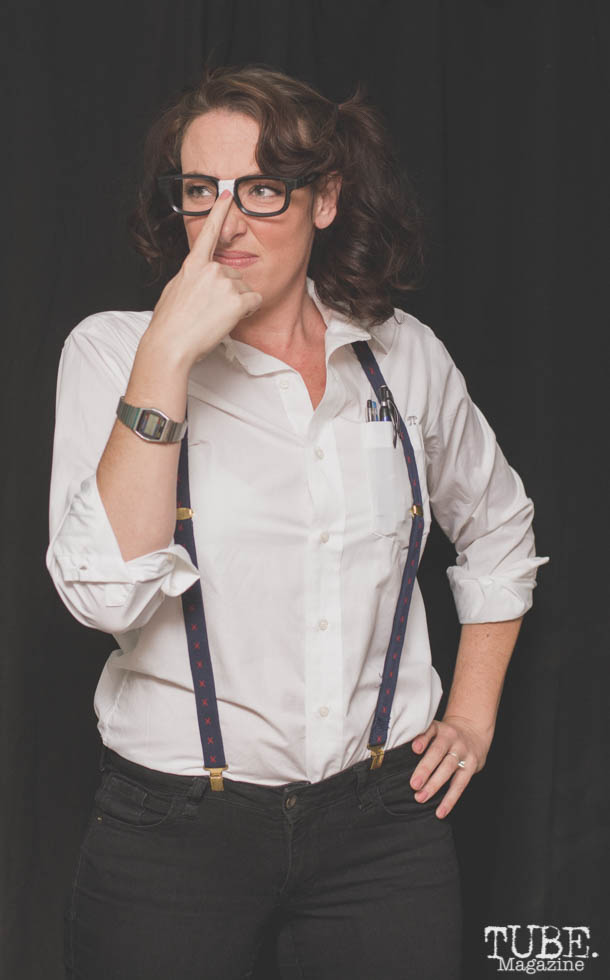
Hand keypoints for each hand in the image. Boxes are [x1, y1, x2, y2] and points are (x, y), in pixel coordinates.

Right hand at [145, 189, 262, 367]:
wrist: (170, 343)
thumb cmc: (169, 324)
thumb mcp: (175, 291)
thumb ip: (192, 279)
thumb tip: (199, 281)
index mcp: (193, 265)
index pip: (208, 232)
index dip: (219, 211)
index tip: (227, 193)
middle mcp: (211, 269)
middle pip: (234, 275)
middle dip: (229, 292)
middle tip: (210, 310)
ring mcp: (225, 284)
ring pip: (244, 289)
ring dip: (237, 303)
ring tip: (215, 317)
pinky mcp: (237, 301)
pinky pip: (254, 301)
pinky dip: (248, 311)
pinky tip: (230, 319)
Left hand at [409, 715, 493, 818]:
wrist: (473, 732)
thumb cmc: (445, 736)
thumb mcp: (435, 731)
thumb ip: (420, 739)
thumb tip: (398, 756)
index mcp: (439, 728)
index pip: (430, 731)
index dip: (422, 739)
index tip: (414, 748)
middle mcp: (451, 738)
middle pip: (437, 752)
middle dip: (425, 769)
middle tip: (413, 784)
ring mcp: (463, 751)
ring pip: (448, 768)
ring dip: (434, 785)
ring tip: (421, 798)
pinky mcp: (472, 765)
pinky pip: (460, 784)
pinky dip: (450, 799)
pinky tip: (441, 811)